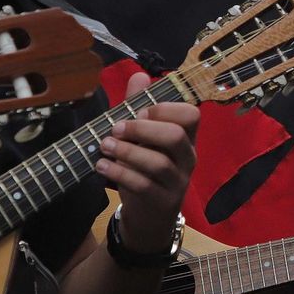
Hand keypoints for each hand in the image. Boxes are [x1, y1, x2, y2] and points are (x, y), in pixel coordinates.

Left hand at [94, 72, 198, 251]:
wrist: (149, 218)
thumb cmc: (145, 172)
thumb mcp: (142, 139)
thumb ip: (139, 108)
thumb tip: (140, 75)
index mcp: (185, 138)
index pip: (191, 115)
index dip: (165, 108)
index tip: (139, 110)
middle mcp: (187, 158)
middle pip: (176, 135)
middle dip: (142, 128)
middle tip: (116, 128)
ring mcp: (178, 182)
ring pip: (159, 163)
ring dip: (126, 151)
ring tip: (104, 146)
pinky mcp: (163, 201)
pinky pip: (144, 185)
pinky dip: (120, 173)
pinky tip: (102, 166)